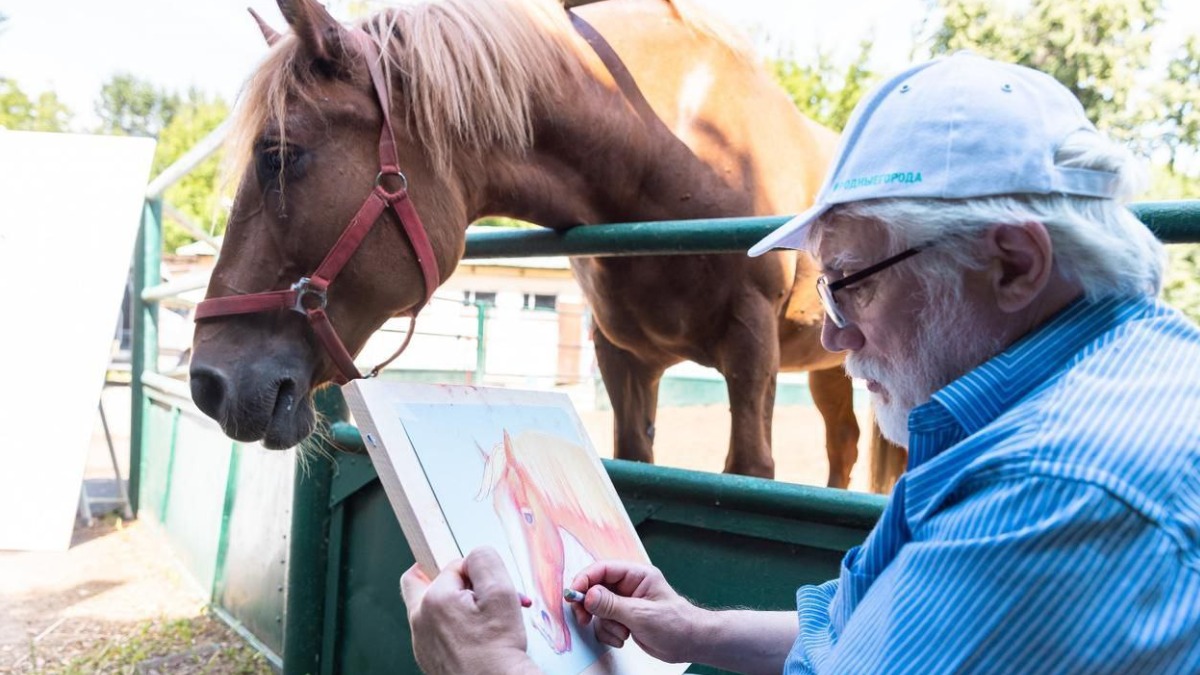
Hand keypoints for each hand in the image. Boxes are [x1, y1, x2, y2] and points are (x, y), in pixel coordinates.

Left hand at [400, 547, 537, 674]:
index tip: (490, 587)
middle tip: (472, 588)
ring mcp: (422, 642)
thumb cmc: (498, 651)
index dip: (476, 572)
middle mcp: (420, 620)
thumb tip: (474, 555)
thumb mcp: (501, 592)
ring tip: (487, 619)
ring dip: (459, 607)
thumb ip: (484, 560)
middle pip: (424, 583)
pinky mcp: (429, 659)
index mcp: (433, 600)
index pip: (453, 565)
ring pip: (434, 609)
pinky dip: (457, 630)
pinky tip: (480, 638)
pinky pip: (437, 633)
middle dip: (453, 582)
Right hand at [568, 560, 704, 662]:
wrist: (689, 644)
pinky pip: (603, 623)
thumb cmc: (676, 624)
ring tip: (622, 632)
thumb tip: (588, 595)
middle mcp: (629, 586)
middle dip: (589, 605)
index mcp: (636, 575)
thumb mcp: (641, 614)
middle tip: (584, 618)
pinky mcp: (623, 618)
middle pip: (595, 588)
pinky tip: (624, 638)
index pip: (603, 569)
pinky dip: (608, 633)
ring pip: (597, 609)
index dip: (585, 579)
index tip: (574, 594)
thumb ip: (612, 605)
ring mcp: (625, 602)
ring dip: (604, 624)